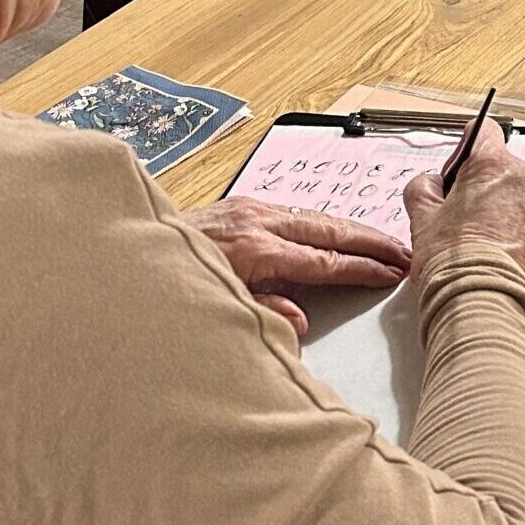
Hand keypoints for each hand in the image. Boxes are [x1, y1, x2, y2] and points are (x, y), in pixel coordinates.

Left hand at [186, 199, 409, 336]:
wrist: (119, 257)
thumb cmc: (165, 291)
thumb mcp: (215, 311)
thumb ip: (262, 314)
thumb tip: (301, 320)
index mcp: (255, 250)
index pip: (324, 260)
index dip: (361, 268)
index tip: (391, 273)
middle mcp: (255, 222)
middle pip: (328, 229)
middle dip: (370, 241)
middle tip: (404, 251)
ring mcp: (247, 208)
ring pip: (313, 216)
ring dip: (350, 229)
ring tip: (381, 241)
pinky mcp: (238, 204)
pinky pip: (291, 211)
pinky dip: (321, 221)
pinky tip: (333, 229)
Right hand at [404, 124, 524, 288]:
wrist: (483, 299)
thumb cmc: (455, 260)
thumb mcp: (421, 215)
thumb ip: (423, 187)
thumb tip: (431, 186)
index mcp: (493, 163)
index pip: (481, 130)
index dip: (462, 148)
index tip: (453, 169)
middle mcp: (522, 176)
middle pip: (495, 163)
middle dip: (474, 181)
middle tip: (452, 210)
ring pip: (509, 189)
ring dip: (491, 202)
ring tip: (469, 232)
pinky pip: (521, 211)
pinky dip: (505, 221)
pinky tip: (485, 243)